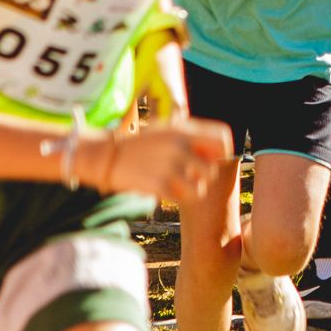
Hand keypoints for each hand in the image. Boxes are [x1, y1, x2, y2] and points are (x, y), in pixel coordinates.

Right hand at [82, 118, 233, 206]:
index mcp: (183, 130)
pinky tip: (163, 190)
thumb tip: (220, 152)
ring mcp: (169, 166)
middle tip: (187, 176)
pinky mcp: (159, 185)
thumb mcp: (166, 132)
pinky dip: (174, 198)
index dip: (221, 153)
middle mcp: (179, 146)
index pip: (223, 139)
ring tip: (176, 185)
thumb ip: (191, 139)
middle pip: (211, 171)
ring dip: (190, 191)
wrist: (107, 156)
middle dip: (201, 178)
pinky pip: (181, 199)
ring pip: (200, 189)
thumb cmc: (140, 146)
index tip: (209, 161)